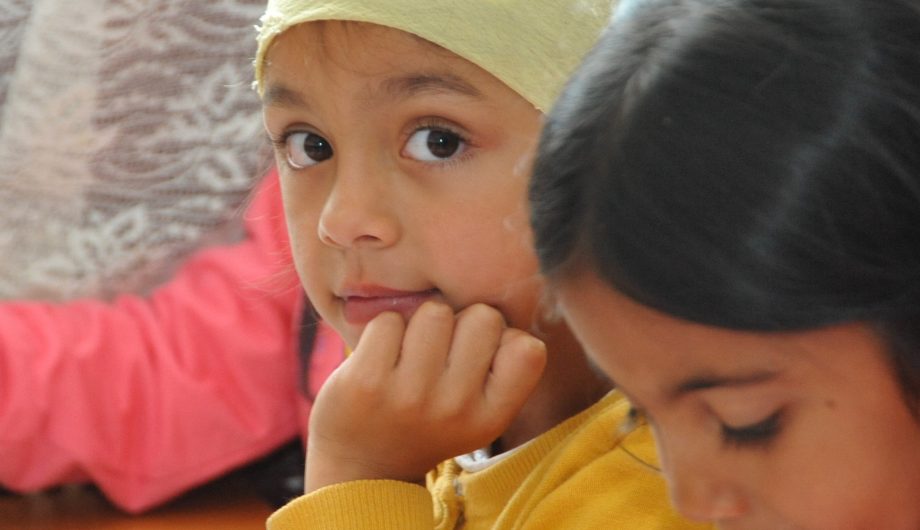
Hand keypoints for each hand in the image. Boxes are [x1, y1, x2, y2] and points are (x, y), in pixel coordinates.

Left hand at [304, 301, 546, 491]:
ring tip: (409, 356)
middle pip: (483, 317)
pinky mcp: (366, 381)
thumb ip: (502, 364)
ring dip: (421, 323)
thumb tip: (507, 291)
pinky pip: (390, 320)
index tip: (481, 360)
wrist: (364, 465)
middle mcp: (454, 410)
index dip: (505, 339)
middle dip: (462, 323)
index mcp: (491, 418)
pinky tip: (381, 360)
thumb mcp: (479, 410)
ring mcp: (409, 396)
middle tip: (440, 354)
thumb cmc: (430, 419)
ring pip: (435, 311)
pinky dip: (385, 330)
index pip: (528, 349)